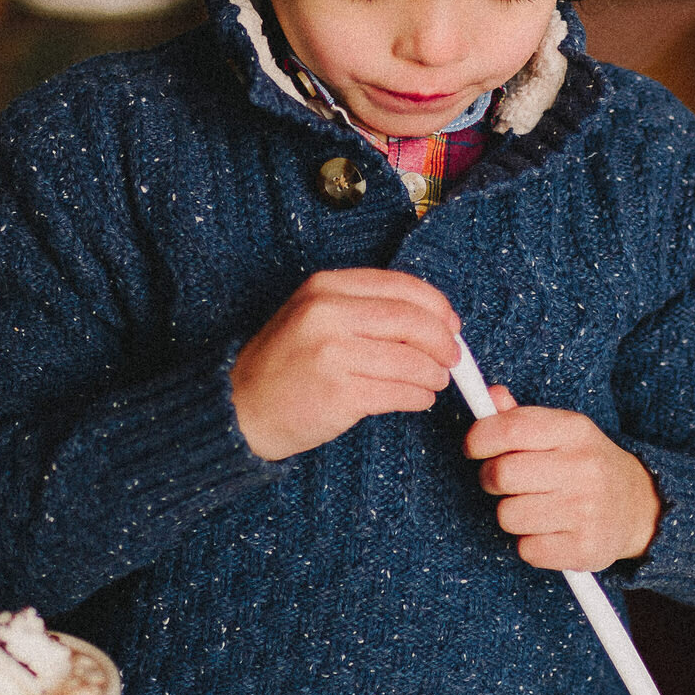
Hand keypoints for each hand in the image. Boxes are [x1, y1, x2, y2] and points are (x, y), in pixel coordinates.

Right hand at [231, 269, 459, 461]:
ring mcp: (333, 355)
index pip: (401, 286)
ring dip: (434, 374)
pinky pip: (399, 393)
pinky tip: (419, 399)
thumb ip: (365, 309)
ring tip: (434, 381)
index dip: (436, 306)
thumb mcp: (315, 315)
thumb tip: (433, 320)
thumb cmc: (286, 363)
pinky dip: (419, 397)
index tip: (451, 324)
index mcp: (325, 287)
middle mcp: (328, 314)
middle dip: (443, 342)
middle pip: (412, 321)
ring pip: (411, 359)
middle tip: (453, 358)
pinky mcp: (340, 395)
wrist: (241, 407)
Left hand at [465, 389, 660, 570]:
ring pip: (508, 516)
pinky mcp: (585, 548)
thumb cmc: (588, 465)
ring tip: (533, 508)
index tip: (474, 448)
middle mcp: (583, 467)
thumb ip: (522, 417)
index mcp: (574, 430)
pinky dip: (530, 544)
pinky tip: (550, 531)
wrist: (641, 506)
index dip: (479, 438)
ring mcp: (586, 510)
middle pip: (501, 474)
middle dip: (490, 480)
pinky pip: (526, 550)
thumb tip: (490, 396)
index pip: (511, 428)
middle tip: (503, 482)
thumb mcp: (563, 432)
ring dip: (511, 514)